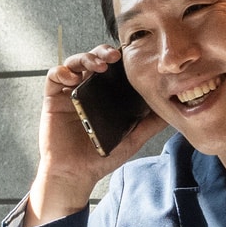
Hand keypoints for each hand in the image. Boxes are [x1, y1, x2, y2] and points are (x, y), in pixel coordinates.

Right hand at [23, 45, 165, 226]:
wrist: (76, 174)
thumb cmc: (101, 156)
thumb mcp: (132, 138)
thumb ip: (150, 123)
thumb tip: (172, 110)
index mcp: (104, 95)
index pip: (111, 68)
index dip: (118, 58)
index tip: (129, 57)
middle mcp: (87, 89)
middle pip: (93, 59)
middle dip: (102, 52)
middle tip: (114, 57)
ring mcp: (69, 92)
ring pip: (74, 63)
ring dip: (85, 58)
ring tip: (97, 65)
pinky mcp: (53, 99)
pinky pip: (53, 76)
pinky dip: (62, 71)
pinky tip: (73, 78)